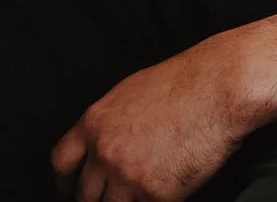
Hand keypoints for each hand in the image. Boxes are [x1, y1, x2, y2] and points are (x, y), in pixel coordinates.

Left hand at [51, 37, 255, 201]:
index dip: (66, 180)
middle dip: (95, 198)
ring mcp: (128, 176)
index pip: (61, 162)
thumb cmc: (181, 85)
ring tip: (137, 196)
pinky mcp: (157, 194)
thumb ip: (109, 125)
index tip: (71, 187)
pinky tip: (164, 195)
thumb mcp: (128, 96)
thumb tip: (104, 145)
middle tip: (109, 197)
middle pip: (84, 193)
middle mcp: (104, 151)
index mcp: (94, 123)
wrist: (215, 90)